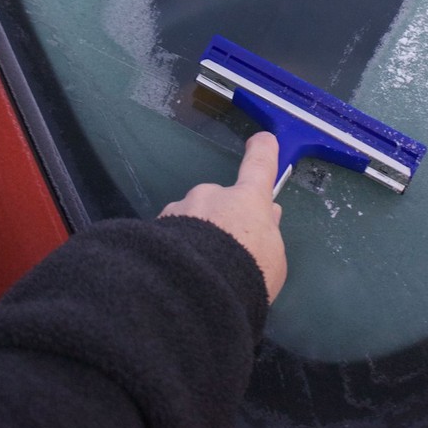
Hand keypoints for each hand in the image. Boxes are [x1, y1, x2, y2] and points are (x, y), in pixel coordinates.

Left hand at [159, 132, 286, 302]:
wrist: (197, 288)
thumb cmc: (247, 271)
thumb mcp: (273, 259)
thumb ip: (268, 233)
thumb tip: (268, 215)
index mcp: (247, 199)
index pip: (259, 165)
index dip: (262, 151)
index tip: (262, 140)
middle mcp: (212, 195)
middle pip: (219, 202)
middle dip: (219, 221)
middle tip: (222, 254)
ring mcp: (181, 208)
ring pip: (190, 219)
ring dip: (194, 238)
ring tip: (197, 271)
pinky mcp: (154, 227)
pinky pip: (169, 236)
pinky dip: (174, 250)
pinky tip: (176, 273)